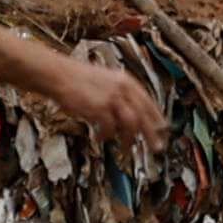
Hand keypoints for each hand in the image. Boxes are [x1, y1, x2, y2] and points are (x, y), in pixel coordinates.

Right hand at [50, 57, 166, 148]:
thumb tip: (132, 114)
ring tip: (126, 148)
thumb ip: (121, 95)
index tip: (163, 130)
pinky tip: (99, 138)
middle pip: (144, 115)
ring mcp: (112, 98)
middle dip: (152, 134)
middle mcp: (122, 89)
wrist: (59, 74)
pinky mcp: (99, 108)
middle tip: (157, 148)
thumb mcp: (107, 81)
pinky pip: (109, 129)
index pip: (149, 102)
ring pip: (131, 124)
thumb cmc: (78, 79)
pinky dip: (105, 136)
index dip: (157, 118)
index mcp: (127, 81)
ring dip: (129, 140)